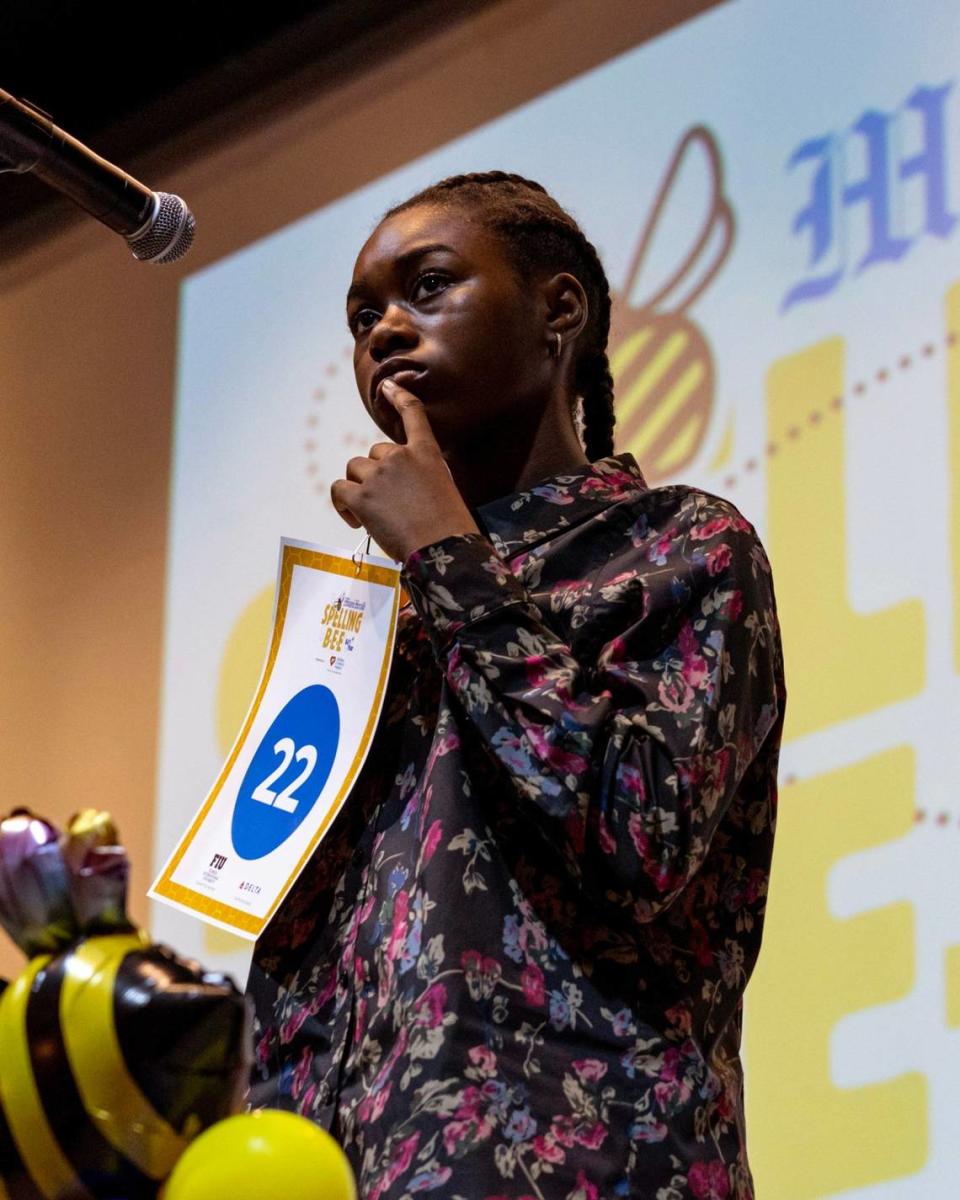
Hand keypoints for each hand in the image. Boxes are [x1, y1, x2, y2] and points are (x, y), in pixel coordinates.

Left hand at [330, 378, 480, 561]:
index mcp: (426, 453)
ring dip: (359, 488)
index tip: (389, 386)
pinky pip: (339, 490)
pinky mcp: (360, 497)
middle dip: (376, 474)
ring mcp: (377, 476)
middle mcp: (399, 457)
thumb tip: (398, 491)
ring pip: (355, 470)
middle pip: (374, 453)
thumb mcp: (443, 490)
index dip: (398, 396)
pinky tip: (356, 520)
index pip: (413, 414)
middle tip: (387, 503)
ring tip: (370, 515)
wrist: (442, 549)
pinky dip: (343, 505)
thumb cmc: (449, 528)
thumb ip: (419, 478)